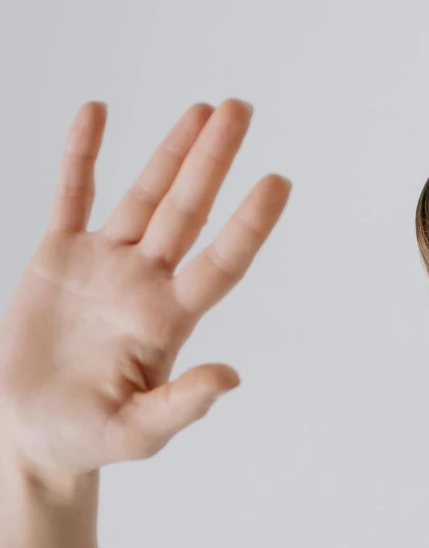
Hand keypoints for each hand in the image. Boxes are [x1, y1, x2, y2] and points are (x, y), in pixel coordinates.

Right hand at [0, 100, 290, 488]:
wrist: (30, 433)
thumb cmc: (88, 438)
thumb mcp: (137, 433)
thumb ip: (182, 406)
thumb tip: (231, 378)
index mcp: (170, 320)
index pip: (221, 262)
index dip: (249, 223)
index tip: (278, 181)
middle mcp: (145, 282)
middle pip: (189, 211)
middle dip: (213, 160)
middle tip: (242, 110)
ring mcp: (105, 264)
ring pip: (144, 195)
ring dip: (171, 152)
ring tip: (203, 109)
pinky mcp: (58, 257)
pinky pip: (72, 194)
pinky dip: (81, 153)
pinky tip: (97, 112)